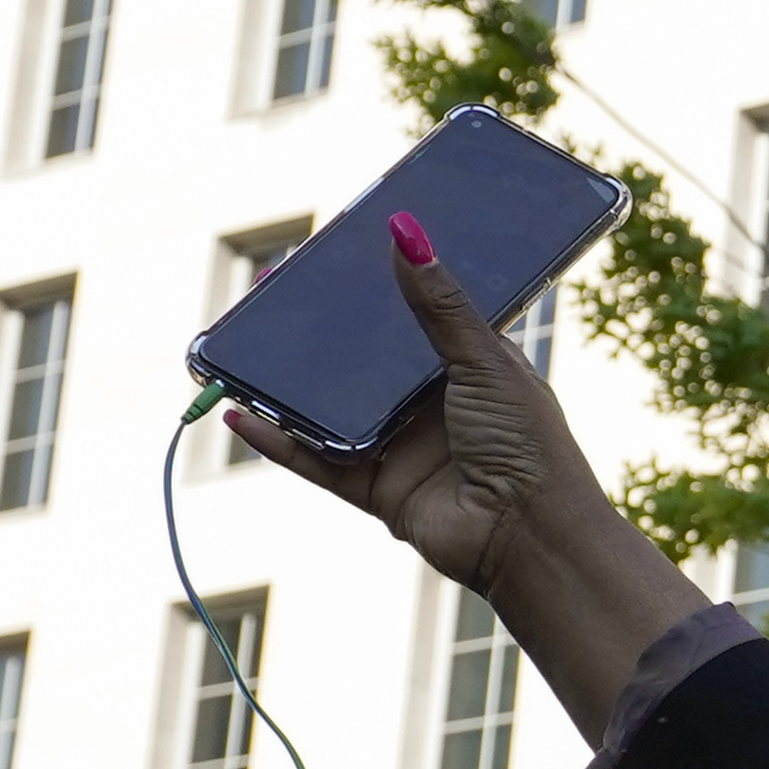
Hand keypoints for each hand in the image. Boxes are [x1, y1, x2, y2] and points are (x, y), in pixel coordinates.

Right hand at [222, 222, 599, 595]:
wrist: (530, 537)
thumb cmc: (528, 444)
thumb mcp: (484, 363)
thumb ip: (440, 304)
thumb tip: (405, 230)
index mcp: (470, 367)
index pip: (415, 317)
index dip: (376, 290)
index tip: (331, 259)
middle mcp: (434, 405)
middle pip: (364, 361)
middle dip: (320, 334)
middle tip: (267, 298)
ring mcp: (403, 447)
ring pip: (332, 409)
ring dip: (288, 386)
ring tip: (239, 351)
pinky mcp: (378, 489)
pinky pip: (316, 461)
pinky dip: (278, 441)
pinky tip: (240, 416)